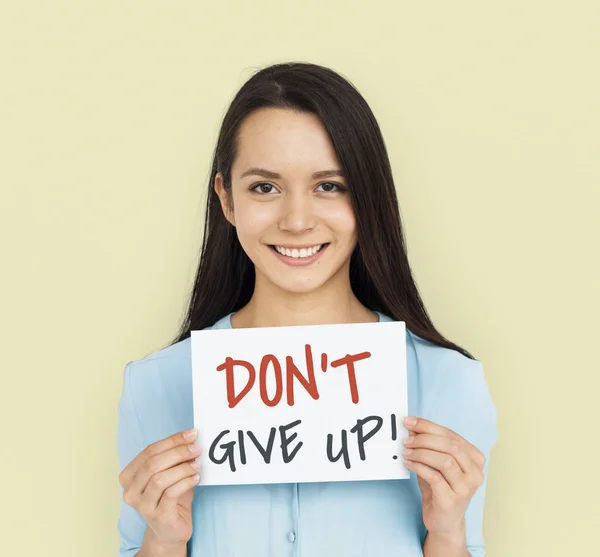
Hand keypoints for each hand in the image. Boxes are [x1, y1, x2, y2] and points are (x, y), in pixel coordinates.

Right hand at [119, 428, 201, 547]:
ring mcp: (142, 505)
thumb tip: (191, 438)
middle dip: (178, 452)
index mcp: (129, 476)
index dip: (172, 441)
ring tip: (197, 464)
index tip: (191, 434)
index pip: (149, 451)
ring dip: (182, 468)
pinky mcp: (157, 516)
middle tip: (196, 448)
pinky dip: (186, 481)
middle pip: (153, 464)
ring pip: (160, 479)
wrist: (171, 529)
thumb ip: (174, 457)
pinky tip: (196, 478)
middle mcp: (130, 491)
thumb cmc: (170, 497)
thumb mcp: (169, 473)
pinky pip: (171, 493)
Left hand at [402, 417, 484, 537]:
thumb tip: (411, 427)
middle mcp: (475, 473)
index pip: (452, 435)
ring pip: (445, 461)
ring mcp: (466, 488)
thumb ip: (428, 445)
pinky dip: (419, 467)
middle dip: (424, 438)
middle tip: (406, 439)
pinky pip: (435, 477)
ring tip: (406, 452)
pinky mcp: (452, 500)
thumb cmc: (440, 487)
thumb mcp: (435, 462)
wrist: (444, 521)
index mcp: (475, 459)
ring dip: (421, 453)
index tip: (409, 421)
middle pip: (451, 446)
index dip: (429, 426)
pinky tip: (408, 464)